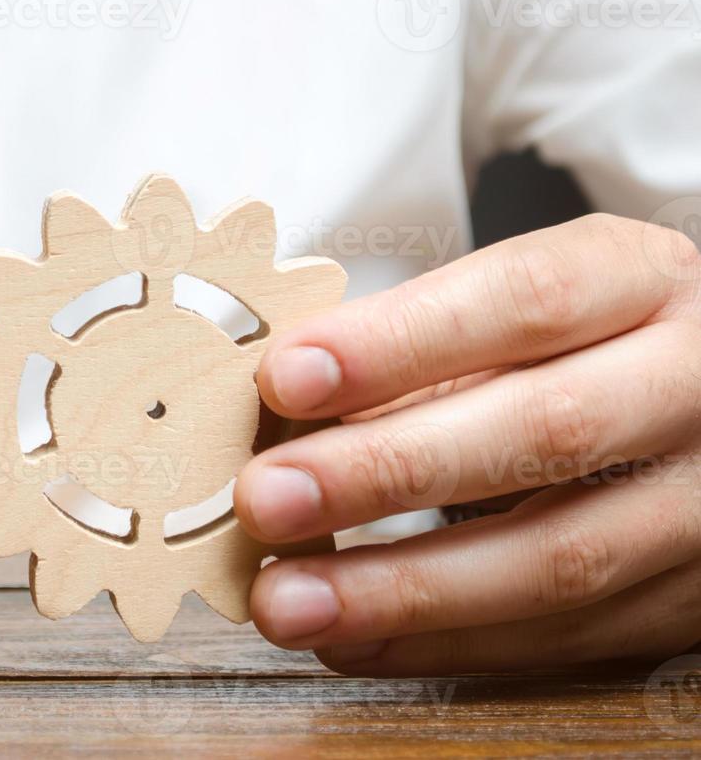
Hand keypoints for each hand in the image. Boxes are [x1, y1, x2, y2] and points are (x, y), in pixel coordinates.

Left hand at [236, 213, 700, 673]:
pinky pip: (571, 638)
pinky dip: (447, 645)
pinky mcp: (696, 598)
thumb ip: (421, 345)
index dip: (399, 342)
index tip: (287, 377)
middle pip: (546, 432)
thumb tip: (281, 411)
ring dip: (404, 591)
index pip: (525, 299)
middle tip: (268, 499)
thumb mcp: (528, 303)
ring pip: (561, 558)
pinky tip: (353, 639)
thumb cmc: (593, 338)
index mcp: (643, 280)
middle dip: (387, 471)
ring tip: (287, 600)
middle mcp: (696, 386)